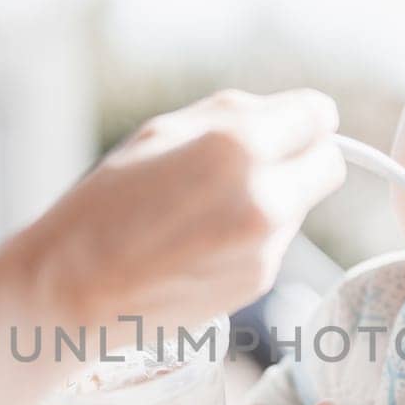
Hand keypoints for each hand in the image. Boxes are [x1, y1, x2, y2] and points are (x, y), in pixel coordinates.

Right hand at [20, 89, 342, 329]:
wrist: (74, 289)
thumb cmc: (107, 202)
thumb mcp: (162, 132)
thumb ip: (234, 117)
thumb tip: (289, 115)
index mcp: (241, 145)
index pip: (319, 115)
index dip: (299, 120)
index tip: (283, 129)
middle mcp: (266, 196)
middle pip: (331, 163)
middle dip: (302, 159)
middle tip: (259, 165)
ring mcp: (267, 245)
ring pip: (302, 205)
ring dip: (274, 199)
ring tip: (206, 211)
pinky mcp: (260, 280)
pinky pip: (276, 242)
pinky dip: (252, 236)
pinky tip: (201, 243)